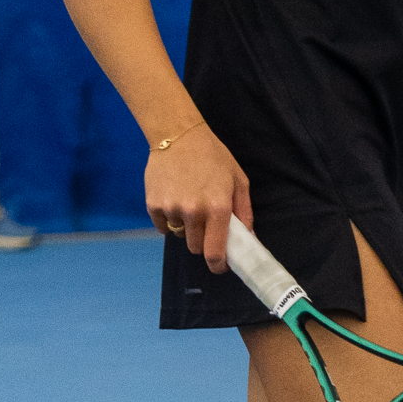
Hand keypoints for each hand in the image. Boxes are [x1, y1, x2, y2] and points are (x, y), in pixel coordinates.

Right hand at [146, 122, 252, 274]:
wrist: (178, 135)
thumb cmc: (213, 156)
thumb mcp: (238, 180)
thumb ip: (244, 211)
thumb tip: (248, 238)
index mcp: (218, 207)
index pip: (215, 252)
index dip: (218, 264)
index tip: (219, 266)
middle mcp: (194, 212)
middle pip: (196, 248)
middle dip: (203, 241)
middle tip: (206, 223)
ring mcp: (171, 209)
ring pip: (180, 235)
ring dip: (186, 227)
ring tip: (189, 202)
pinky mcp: (153, 205)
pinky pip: (162, 226)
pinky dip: (168, 219)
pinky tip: (174, 198)